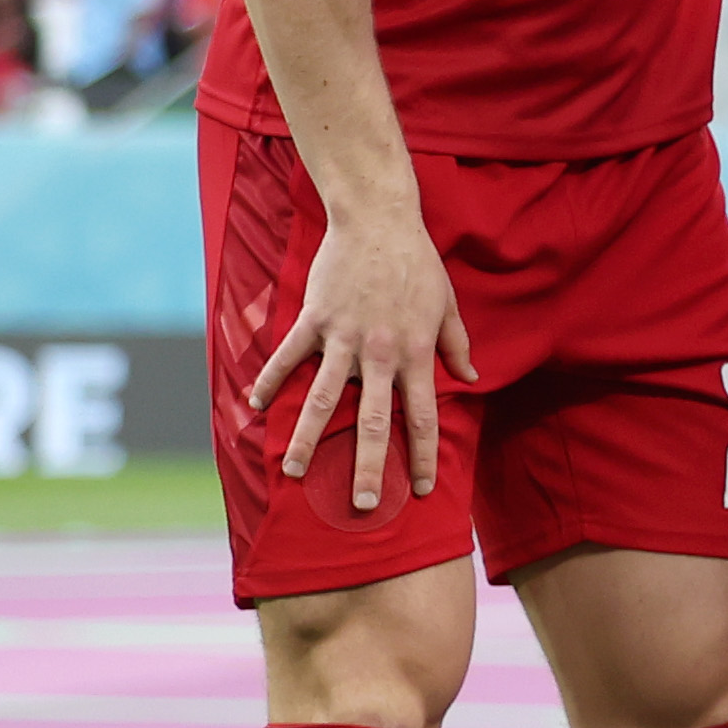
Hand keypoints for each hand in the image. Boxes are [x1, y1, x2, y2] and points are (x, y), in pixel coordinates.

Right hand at [247, 194, 474, 515]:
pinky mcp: (314, 320)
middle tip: (364, 505)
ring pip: (324, 399)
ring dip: (309, 439)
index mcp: (415, 354)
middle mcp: (380, 353)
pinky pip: (288, 358)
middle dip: (370, 466)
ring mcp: (344, 338)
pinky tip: (257, 408)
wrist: (378, 222)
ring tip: (293, 472)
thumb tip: (470, 378)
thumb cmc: (417, 264)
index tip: (423, 489)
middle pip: (376, 421)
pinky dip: (270, 381)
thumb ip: (456, 346)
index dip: (423, 455)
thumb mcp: (447, 305)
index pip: (423, 416)